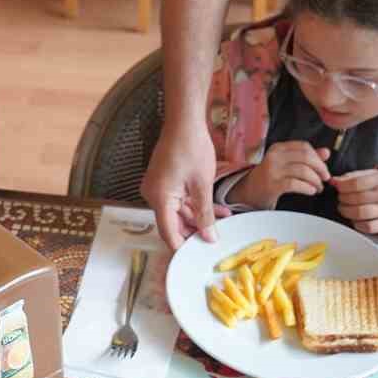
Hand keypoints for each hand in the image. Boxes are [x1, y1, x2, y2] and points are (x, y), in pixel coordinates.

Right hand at [141, 115, 220, 249]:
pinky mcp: (165, 181)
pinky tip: (217, 209)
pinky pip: (180, 200)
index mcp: (159, 198)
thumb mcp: (202, 184)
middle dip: (196, 232)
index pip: (168, 233)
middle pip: (173, 223)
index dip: (184, 247)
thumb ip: (205, 214)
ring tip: (224, 221)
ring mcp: (159, 188)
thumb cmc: (192, 148)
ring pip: (179, 212)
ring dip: (200, 217)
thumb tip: (209, 238)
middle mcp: (154, 195)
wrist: (184, 121)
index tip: (200, 256)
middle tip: (217, 239)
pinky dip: (196, 205)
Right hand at [230, 141, 330, 209]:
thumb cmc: (271, 177)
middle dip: (320, 168)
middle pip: (306, 157)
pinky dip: (307, 188)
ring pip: (303, 171)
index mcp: (278, 148)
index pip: (304, 146)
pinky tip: (311, 191)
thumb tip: (326, 152)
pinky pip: (295, 184)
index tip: (324, 167)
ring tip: (318, 187)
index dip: (318, 157)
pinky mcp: (272, 185)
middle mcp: (274, 156)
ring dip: (315, 181)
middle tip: (325, 178)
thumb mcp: (286, 164)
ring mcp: (272, 170)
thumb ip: (306, 157)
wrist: (249, 193)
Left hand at [332, 168, 377, 234]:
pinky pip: (367, 228)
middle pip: (355, 199)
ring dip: (346, 211)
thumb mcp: (373, 175)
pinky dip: (357, 224)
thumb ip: (352, 177)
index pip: (354, 184)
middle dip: (342, 199)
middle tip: (341, 198)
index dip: (341, 186)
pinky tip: (355, 218)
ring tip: (344, 207)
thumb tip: (334, 181)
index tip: (337, 187)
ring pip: (359, 214)